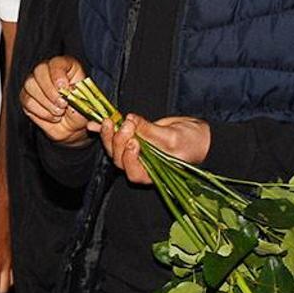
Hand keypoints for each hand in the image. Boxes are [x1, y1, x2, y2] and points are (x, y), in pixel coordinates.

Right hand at [20, 56, 89, 143]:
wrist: (72, 126)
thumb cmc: (79, 110)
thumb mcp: (84, 101)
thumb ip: (77, 94)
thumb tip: (68, 91)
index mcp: (65, 66)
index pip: (56, 62)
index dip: (58, 75)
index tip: (65, 89)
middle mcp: (47, 70)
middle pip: (39, 70)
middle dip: (50, 90)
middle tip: (62, 105)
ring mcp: (34, 83)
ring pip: (30, 85)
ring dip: (46, 103)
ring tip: (59, 112)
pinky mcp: (26, 97)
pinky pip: (27, 101)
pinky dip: (41, 112)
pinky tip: (52, 116)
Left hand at [95, 113, 210, 183]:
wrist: (198, 134)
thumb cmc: (192, 143)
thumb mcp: (172, 137)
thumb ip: (149, 131)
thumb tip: (130, 119)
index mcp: (151, 173)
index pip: (133, 172)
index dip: (129, 158)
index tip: (134, 142)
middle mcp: (140, 164)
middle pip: (119, 159)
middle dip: (119, 141)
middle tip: (126, 125)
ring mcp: (135, 151)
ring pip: (114, 147)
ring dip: (108, 134)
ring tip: (109, 121)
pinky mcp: (132, 137)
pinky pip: (115, 135)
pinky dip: (105, 129)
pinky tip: (94, 123)